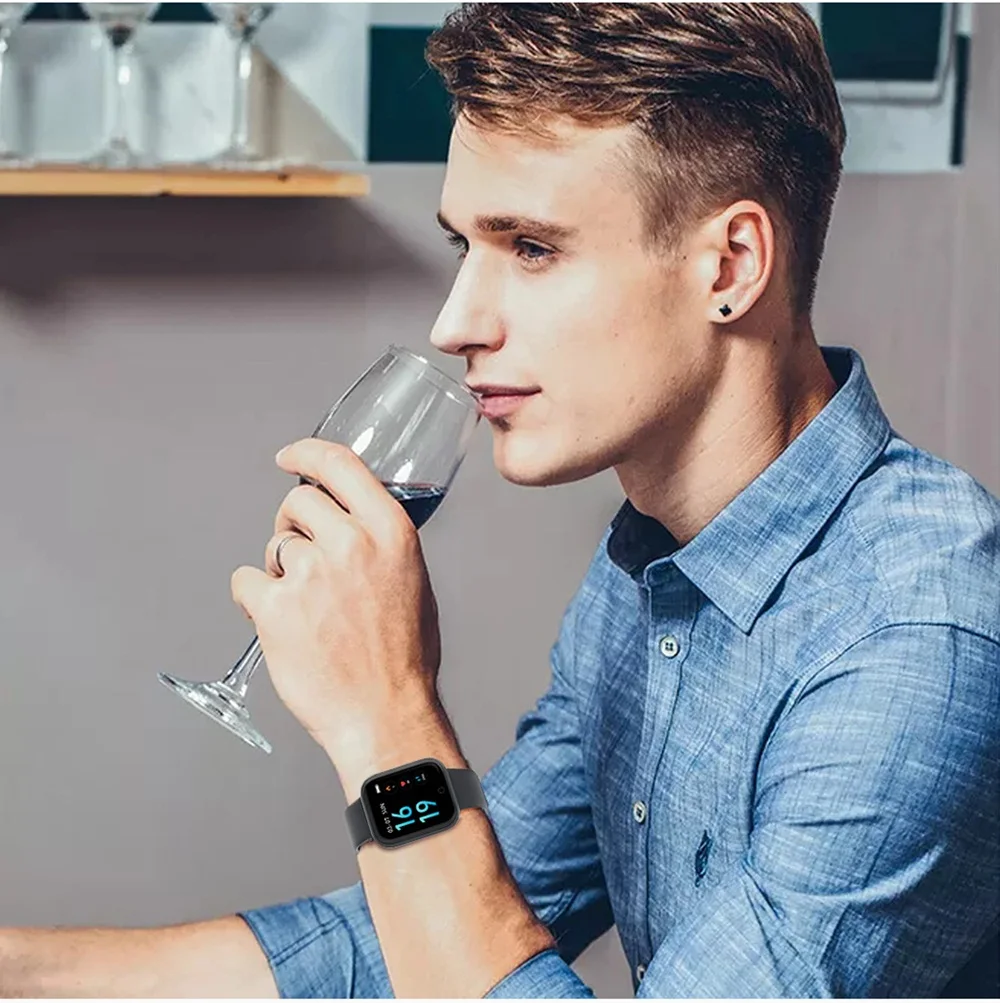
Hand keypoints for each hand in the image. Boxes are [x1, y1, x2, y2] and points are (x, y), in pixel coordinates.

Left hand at [230, 438, 442, 757]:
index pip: (340, 465)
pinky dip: (253, 597)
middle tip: (303, 557)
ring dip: (281, 569)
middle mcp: (351, 543)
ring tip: (305, 607)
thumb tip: (349, 520)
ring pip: (274, 546)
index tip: (289, 457)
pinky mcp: (275, 607)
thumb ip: (381, 542)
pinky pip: (245, 580)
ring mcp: (310, 574)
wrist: (385, 713)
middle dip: (294, 524)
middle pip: (298, 501)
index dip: (307, 454)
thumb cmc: (403, 655)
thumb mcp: (414, 580)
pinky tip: (278, 620)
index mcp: (390, 532)